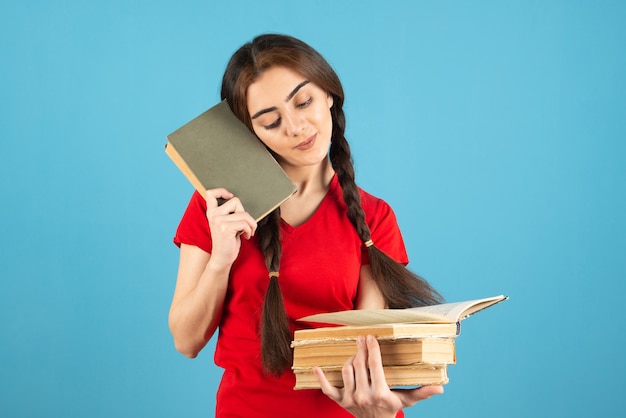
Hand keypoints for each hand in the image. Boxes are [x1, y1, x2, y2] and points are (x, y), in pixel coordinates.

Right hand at [205, 188, 256, 266]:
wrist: (222, 258)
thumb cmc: (228, 241)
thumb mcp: (226, 224)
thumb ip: (229, 213)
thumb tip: (241, 203)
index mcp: (212, 212)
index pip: (211, 194)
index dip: (222, 191)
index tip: (230, 196)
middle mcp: (213, 215)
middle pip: (236, 201)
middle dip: (246, 213)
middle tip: (246, 225)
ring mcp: (218, 221)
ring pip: (244, 214)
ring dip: (251, 224)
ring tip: (248, 231)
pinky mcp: (225, 228)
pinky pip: (245, 223)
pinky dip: (250, 230)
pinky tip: (246, 236)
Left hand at [314, 335, 442, 417]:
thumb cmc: (392, 409)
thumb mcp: (407, 400)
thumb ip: (422, 392)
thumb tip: (440, 388)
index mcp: (380, 392)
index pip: (374, 365)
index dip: (372, 349)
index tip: (371, 337)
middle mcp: (363, 396)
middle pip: (359, 365)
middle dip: (360, 349)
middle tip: (362, 338)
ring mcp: (350, 399)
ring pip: (346, 371)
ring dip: (349, 358)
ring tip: (355, 351)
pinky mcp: (340, 402)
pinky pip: (328, 390)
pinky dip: (321, 379)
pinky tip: (316, 367)